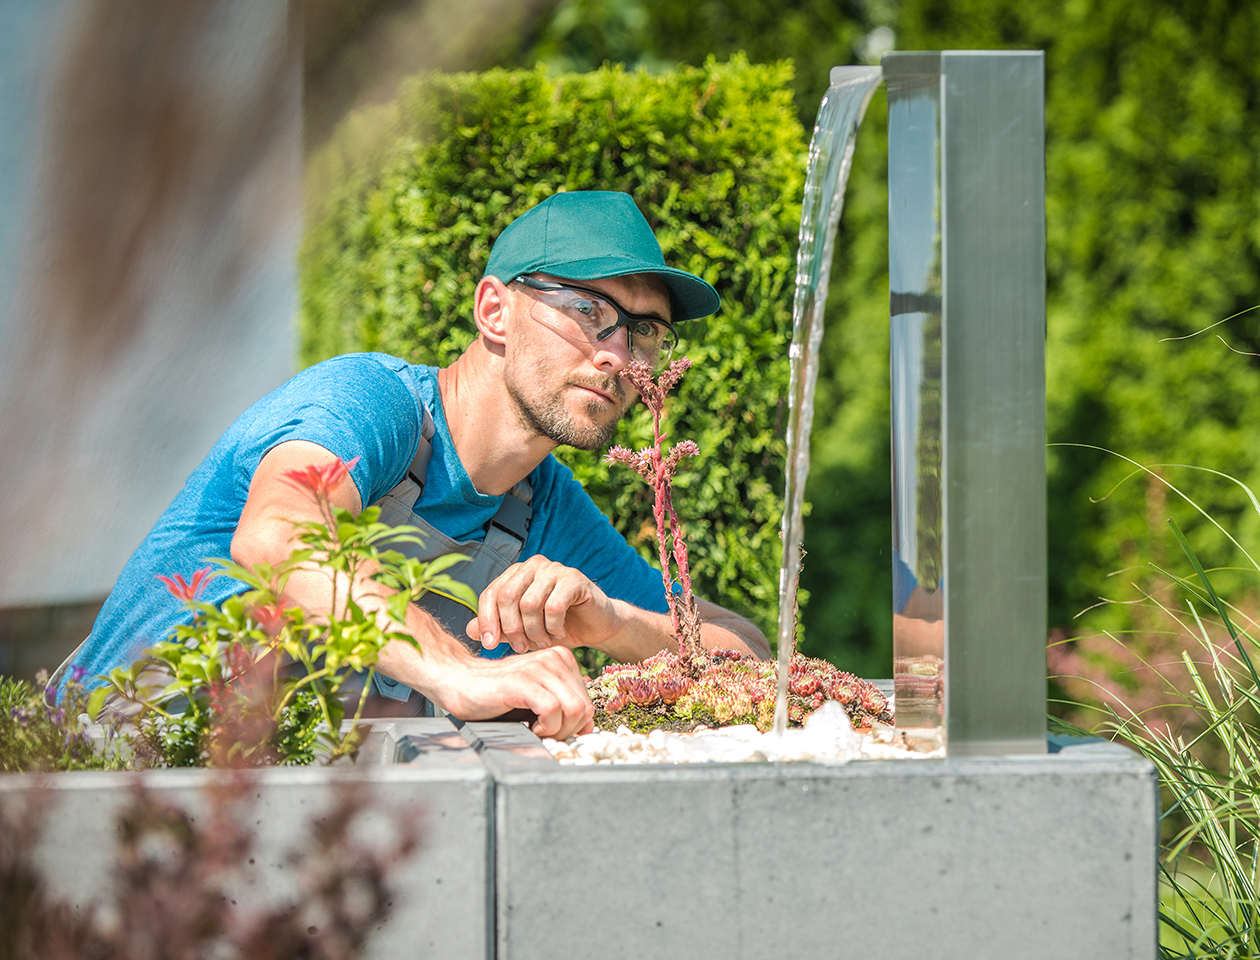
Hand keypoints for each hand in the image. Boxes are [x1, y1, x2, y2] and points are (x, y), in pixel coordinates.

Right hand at [431, 646, 594, 738]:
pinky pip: (553, 710)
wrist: (456, 680)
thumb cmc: (495, 693)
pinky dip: (546, 728)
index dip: (575, 724)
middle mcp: (554, 658)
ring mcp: (539, 668)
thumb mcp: (537, 698)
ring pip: (575, 709)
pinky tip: (530, 727)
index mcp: (561, 659)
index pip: (588, 701)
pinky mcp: (523, 682)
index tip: (553, 729)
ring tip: (537, 730)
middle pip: (585, 707)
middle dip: (568, 730)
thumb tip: (589, 725)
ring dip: (558, 730)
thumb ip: (564, 705)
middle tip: (545, 734)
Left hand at [466, 555, 620, 653]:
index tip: (489, 646)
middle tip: (520, 648)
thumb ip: (498, 629)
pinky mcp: (574, 578)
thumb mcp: (522, 632)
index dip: (486, 621)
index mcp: (516, 574)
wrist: (595, 626)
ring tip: (543, 642)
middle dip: (511, 629)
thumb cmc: (556, 627)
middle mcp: (533, 566)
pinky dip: (553, 627)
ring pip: (529, 604)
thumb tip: (469, 630)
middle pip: (507, 597)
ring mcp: (554, 569)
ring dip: (534, 631)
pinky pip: (554, 607)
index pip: (490, 593)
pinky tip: (559, 633)